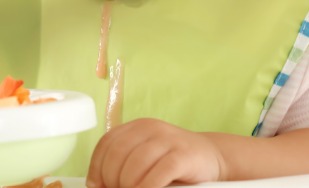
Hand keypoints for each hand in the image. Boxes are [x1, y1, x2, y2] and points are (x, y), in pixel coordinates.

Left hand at [86, 119, 225, 187]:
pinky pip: (159, 172)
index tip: (96, 185)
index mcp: (137, 127)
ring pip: (136, 163)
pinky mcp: (184, 155)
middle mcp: (151, 128)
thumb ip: (125, 166)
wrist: (212, 157)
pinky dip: (147, 187)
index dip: (96, 167)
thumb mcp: (146, 159)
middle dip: (112, 179)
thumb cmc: (174, 163)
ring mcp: (168, 140)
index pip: (107, 143)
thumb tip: (98, 185)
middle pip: (118, 153)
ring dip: (128, 185)